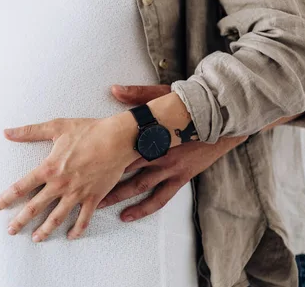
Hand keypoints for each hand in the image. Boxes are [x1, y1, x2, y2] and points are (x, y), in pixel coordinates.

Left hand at [0, 114, 140, 241]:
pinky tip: (71, 236)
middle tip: (10, 231)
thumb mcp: (56, 127)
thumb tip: (6, 132)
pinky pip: (84, 218)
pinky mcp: (94, 197)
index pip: (22, 186)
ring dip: (45, 230)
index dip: (7, 197)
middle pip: (35, 207)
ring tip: (36, 239)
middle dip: (21, 220)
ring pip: (58, 217)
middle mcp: (61, 184)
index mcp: (49, 168)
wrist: (118, 139)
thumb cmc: (88, 130)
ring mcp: (77, 193)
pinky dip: (77, 229)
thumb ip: (29, 132)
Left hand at [96, 85, 245, 220]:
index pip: (121, 146)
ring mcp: (169, 167)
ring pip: (139, 186)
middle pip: (125, 168)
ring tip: (100, 205)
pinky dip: (143, 208)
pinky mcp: (180, 178)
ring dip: (119, 196)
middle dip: (104, 178)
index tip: (84, 160)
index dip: (102, 154)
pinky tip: (128, 215)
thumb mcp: (162, 96)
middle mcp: (158, 152)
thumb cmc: (189, 107)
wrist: (220, 119)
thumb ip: (137, 95)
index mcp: (150, 133)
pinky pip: (159, 198)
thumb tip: (114, 89)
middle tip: (84, 186)